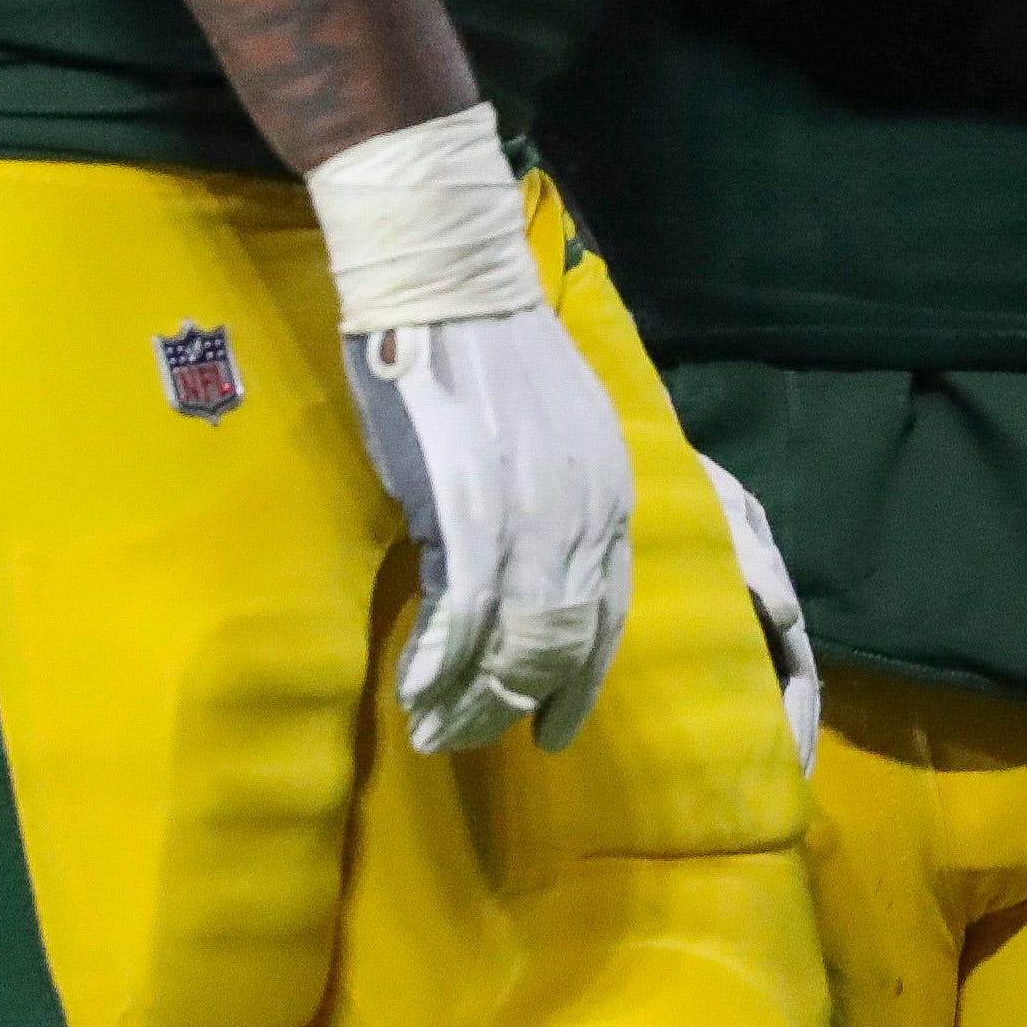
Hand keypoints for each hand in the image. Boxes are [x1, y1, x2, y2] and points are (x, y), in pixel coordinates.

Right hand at [343, 308, 637, 753]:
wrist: (450, 288)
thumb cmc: (494, 354)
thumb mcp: (558, 436)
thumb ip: (557, 504)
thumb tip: (533, 575)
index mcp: (610, 494)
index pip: (608, 616)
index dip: (579, 682)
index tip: (553, 730)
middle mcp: (584, 514)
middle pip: (562, 645)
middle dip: (516, 706)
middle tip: (469, 738)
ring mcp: (528, 516)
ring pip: (515, 645)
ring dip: (473, 701)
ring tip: (435, 729)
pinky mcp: (466, 513)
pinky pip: (462, 618)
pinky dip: (439, 665)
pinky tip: (416, 689)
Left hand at [700, 449, 820, 773]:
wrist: (626, 460)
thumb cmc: (678, 483)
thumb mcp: (720, 509)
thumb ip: (752, 558)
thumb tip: (790, 614)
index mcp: (769, 582)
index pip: (798, 663)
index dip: (798, 716)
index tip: (792, 766)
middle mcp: (752, 606)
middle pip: (781, 681)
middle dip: (783, 737)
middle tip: (772, 792)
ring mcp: (720, 616)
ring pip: (750, 682)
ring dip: (756, 731)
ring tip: (745, 783)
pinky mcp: (683, 624)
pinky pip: (711, 674)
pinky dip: (720, 712)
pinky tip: (701, 746)